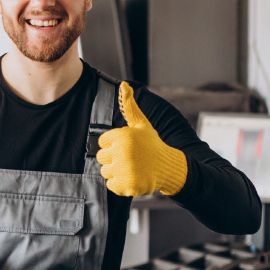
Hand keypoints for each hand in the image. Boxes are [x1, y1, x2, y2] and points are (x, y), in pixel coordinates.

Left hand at [96, 82, 187, 196]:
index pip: (102, 142)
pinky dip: (119, 184)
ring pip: (105, 171)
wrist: (168, 167)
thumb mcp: (141, 124)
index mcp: (123, 136)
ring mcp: (124, 170)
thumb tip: (123, 84)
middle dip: (113, 158)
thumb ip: (129, 106)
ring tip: (131, 167)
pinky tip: (132, 177)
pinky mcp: (125, 185)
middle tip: (130, 158)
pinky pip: (110, 185)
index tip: (127, 146)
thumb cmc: (152, 144)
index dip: (113, 145)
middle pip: (101, 157)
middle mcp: (122, 152)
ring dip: (116, 171)